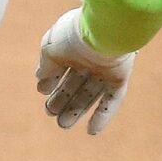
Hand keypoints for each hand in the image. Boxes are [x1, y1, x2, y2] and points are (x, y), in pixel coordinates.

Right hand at [36, 8, 134, 133]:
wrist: (103, 29)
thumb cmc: (73, 35)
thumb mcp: (50, 49)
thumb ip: (46, 66)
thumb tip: (41, 81)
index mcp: (72, 47)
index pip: (60, 69)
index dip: (51, 82)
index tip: (43, 91)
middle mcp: (89, 58)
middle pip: (75, 84)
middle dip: (62, 100)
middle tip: (51, 114)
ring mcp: (106, 68)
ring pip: (90, 93)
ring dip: (77, 110)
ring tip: (63, 125)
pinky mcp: (120, 77)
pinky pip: (113, 99)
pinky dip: (103, 115)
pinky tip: (92, 131)